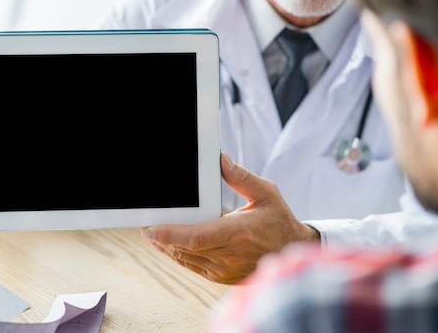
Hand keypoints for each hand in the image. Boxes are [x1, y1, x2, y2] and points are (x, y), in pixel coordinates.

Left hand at [140, 151, 319, 283]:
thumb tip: (221, 160)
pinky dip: (178, 256)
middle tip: (144, 226)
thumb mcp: (267, 193)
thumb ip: (242, 177)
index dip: (170, 235)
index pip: (196, 237)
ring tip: (151, 235)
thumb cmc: (279, 220)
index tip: (150, 229)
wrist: (293, 251)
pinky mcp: (222, 277)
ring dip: (166, 248)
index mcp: (238, 233)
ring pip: (186, 260)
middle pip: (184, 249)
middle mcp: (229, 255)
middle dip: (161, 238)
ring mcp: (225, 270)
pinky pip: (193, 267)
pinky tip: (169, 246)